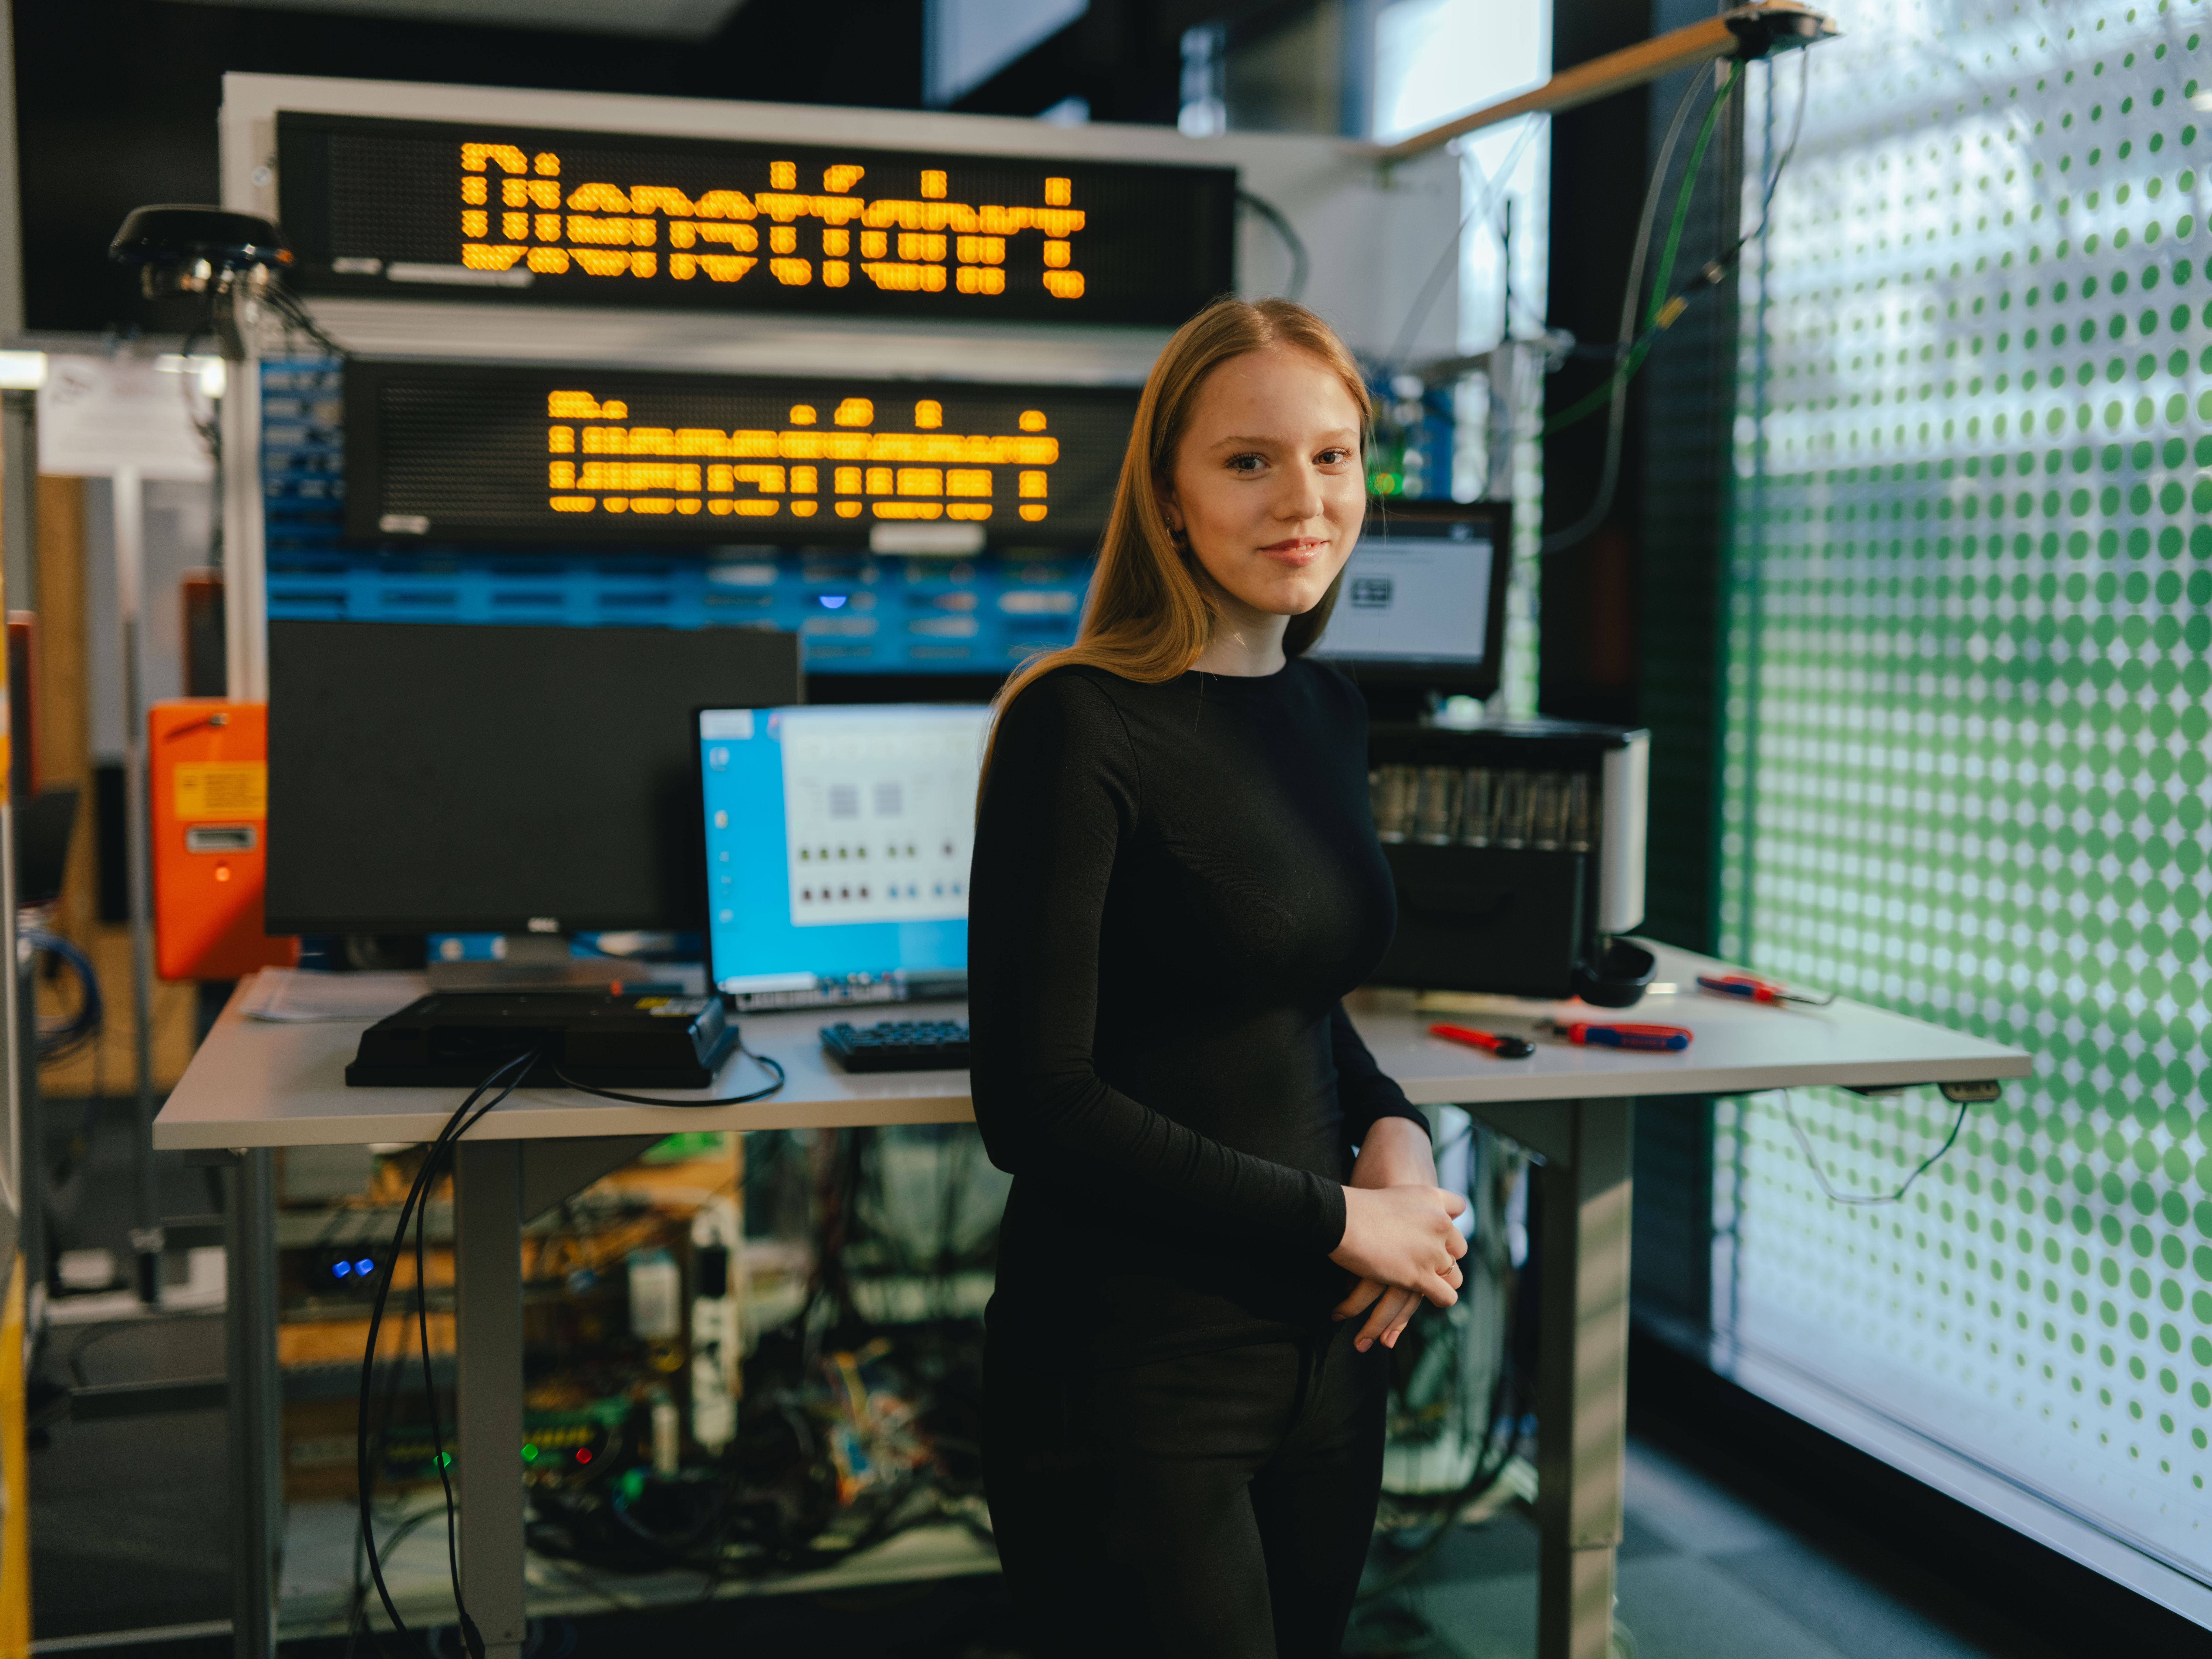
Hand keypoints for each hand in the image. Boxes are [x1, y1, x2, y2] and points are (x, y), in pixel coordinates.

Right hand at [1333, 1118, 1458, 1350]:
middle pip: (1457, 1247)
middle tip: (1430, 1263)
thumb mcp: (1391, 1192)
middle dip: (1445, 1257)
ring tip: (1429, 1287)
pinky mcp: (1420, 1276)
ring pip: (1454, 1274)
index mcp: (1431, 1197)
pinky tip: (1430, 1299)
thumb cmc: (1355, 1202)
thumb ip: (1406, 1203)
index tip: (1436, 1229)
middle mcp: (1440, 1223)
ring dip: (1441, 1281)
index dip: (1447, 1218)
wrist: (1340, 1217)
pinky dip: (1439, 1299)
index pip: (1459, 1207)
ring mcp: (1433, 1251)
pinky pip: (1446, 1296)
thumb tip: (1403, 1216)